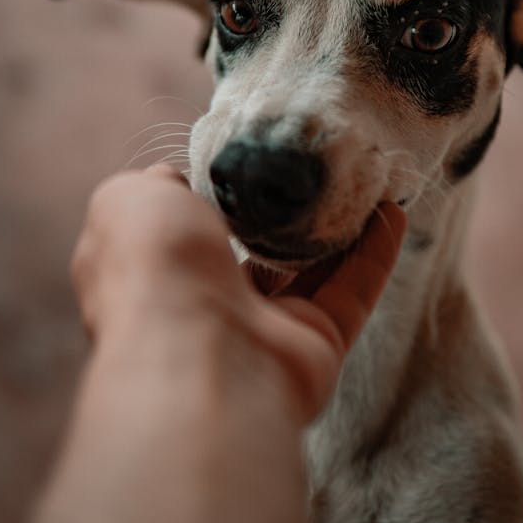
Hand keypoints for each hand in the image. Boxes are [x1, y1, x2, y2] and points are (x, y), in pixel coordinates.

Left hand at [73, 164, 405, 422]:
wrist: (199, 355)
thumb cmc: (156, 271)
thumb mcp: (129, 202)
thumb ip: (153, 186)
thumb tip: (175, 180)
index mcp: (157, 278)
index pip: (186, 237)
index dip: (212, 201)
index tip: (247, 167)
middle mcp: (208, 310)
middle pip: (254, 259)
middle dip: (283, 220)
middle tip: (314, 178)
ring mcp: (264, 333)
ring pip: (310, 275)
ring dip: (338, 232)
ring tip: (364, 185)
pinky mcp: (316, 346)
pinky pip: (352, 293)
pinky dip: (374, 254)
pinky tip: (392, 213)